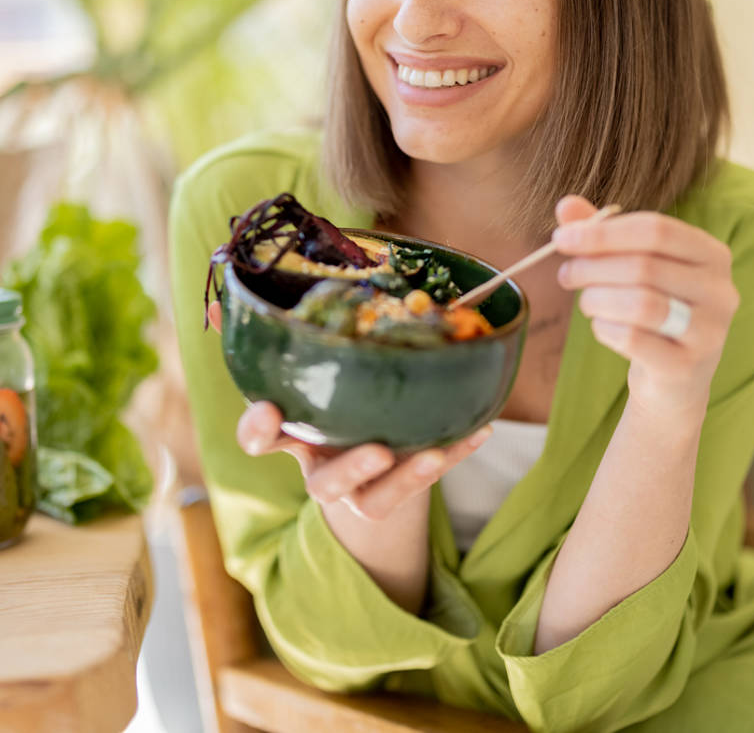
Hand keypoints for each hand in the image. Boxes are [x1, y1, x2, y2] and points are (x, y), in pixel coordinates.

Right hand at [207, 301, 491, 519]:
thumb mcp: (307, 368)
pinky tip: (481, 428)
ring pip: (374, 499)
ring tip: (431, 454)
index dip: (258, 430)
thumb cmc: (332, 398)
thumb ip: (278, 335)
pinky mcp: (398, 494)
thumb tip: (225, 299)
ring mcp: (362, 489)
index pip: (261, 439)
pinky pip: (426, 482)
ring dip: (405, 479)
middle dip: (346, 470)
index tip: (267, 412)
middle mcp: (322, 468)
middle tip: (376, 451)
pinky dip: (453, 453)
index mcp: (294, 435)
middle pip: (322, 484)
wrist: (366, 460)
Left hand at [552, 196, 739, 413]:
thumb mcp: (631, 266)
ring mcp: (709, 331)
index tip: (561, 238)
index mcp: (711, 254)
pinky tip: (602, 327)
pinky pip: (633, 339)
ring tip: (586, 303)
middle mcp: (720, 290)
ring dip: (597, 300)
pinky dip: (605, 329)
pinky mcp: (687, 366)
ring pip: (640, 304)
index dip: (603, 232)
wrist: (675, 380)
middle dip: (592, 267)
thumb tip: (565, 205)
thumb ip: (602, 233)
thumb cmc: (652, 310)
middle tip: (566, 275)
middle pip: (644, 266)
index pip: (656, 229)